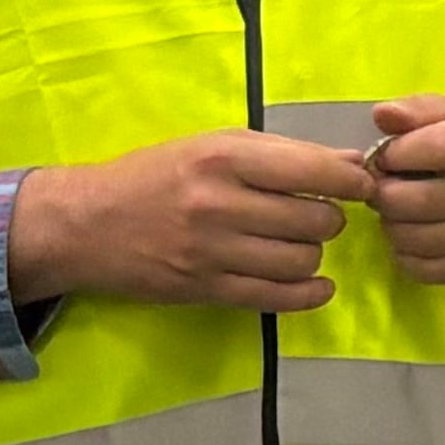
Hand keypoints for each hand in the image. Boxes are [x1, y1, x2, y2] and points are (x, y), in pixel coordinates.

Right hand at [5, 131, 371, 310]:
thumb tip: (352, 163)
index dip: (353, 181)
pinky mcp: (205, 289)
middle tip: (316, 213)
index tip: (361, 185)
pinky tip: (315, 283)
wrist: (83, 224)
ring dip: (313, 252)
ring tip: (297, 241)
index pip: (316, 171)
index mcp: (223, 158)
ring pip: (303, 260)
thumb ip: (283, 154)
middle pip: (317, 219)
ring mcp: (211, 252)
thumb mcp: (213, 146)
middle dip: (331, 217)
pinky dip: (309, 293)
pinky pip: (278, 298)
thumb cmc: (155, 175)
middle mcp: (218, 204)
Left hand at [362, 97, 444, 287]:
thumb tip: (383, 115)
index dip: (394, 155)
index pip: (436, 149)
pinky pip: (429, 270)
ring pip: (421, 239)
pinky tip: (410, 238)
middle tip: (382, 190)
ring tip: (396, 213)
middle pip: (423, 201)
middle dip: (386, 196)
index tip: (385, 158)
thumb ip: (418, 109)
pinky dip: (407, 256)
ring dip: (393, 227)